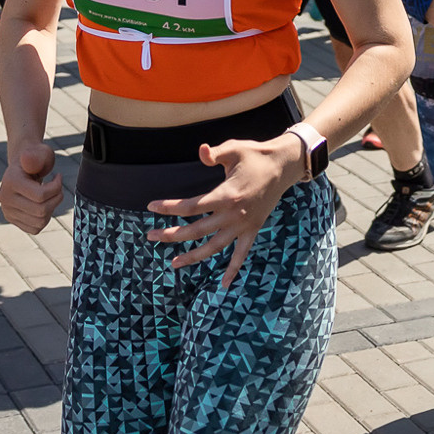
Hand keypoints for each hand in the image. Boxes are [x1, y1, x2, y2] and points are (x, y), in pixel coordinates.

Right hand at [0, 141, 64, 232]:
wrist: (24, 166)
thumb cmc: (36, 158)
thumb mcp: (40, 153)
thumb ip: (36, 156)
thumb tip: (26, 159)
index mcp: (10, 181)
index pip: (40, 196)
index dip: (57, 187)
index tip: (58, 176)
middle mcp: (5, 198)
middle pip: (41, 211)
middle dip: (56, 199)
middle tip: (58, 187)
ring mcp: (7, 211)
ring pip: (40, 222)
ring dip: (52, 209)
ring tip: (50, 195)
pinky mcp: (12, 220)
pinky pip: (36, 228)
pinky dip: (45, 218)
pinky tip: (43, 204)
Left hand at [144, 133, 307, 287]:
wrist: (283, 166)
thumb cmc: (255, 155)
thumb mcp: (234, 149)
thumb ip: (215, 153)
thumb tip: (201, 150)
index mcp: (227, 195)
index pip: (191, 206)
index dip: (169, 207)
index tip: (151, 207)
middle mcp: (234, 214)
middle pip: (197, 229)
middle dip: (171, 234)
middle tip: (150, 236)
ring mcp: (243, 225)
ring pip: (214, 247)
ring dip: (193, 257)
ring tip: (173, 263)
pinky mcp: (252, 230)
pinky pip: (241, 254)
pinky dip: (233, 270)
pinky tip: (223, 285)